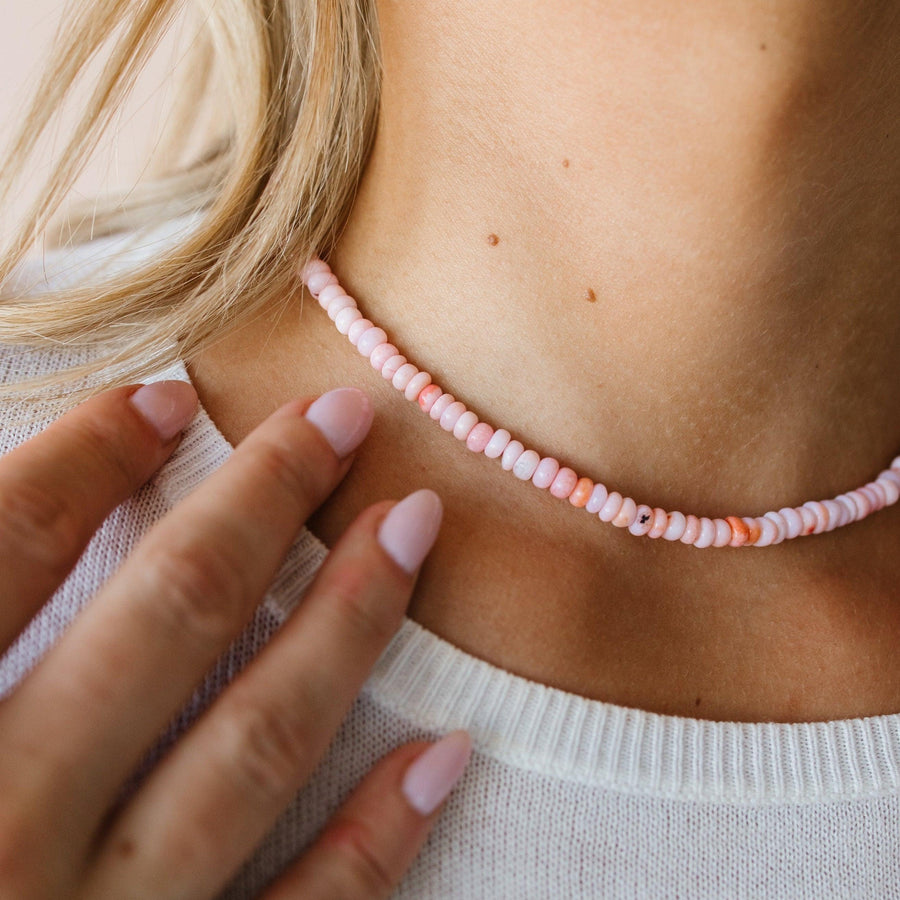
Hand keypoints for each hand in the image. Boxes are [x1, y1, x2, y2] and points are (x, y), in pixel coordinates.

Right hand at [0, 381, 469, 897]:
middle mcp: (2, 837)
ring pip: (250, 742)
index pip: (2, 551)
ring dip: (346, 623)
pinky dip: (374, 840)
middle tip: (344, 416)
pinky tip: (444, 753)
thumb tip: (34, 516)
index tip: (169, 394)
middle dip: (262, 502)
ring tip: (415, 526)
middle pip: (162, 618)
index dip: (87, 458)